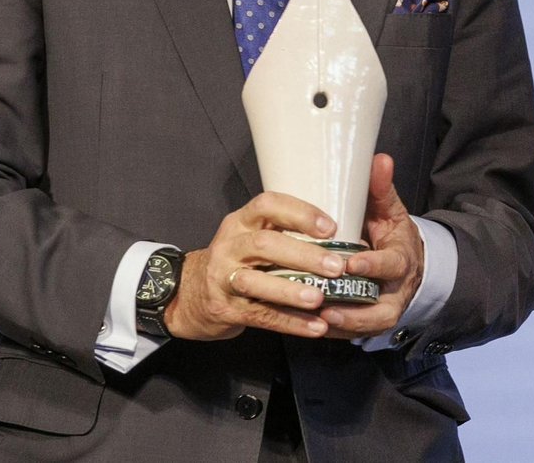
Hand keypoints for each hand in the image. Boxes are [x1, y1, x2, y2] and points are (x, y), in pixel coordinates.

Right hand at [164, 192, 342, 340]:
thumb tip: (344, 243)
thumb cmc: (236, 261)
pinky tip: (315, 327)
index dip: (300, 213)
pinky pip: (261, 315)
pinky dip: (290, 322)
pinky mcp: (225, 308)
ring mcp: (223, 278)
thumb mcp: (250, 237)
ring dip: (291, 290)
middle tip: (335, 266)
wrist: (189, 294)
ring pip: (257, 282)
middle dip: (303, 254)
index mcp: (241, 222)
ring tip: (320, 298)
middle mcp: (230, 246)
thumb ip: (285, 234)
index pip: (267, 205)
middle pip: (264, 244)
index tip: (330, 228)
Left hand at [320, 154, 425, 338]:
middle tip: (324, 303)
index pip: (390, 265)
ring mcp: (380, 313)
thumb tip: (379, 159)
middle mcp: (393, 292)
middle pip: (378, 308)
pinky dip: (328, 331)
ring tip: (312, 320)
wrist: (405, 267)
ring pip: (362, 326)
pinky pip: (347, 333)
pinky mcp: (364, 325)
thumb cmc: (390, 235)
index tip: (352, 263)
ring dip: (338, 325)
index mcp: (400, 260)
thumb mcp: (390, 211)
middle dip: (353, 308)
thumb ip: (381, 189)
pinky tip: (304, 324)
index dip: (372, 266)